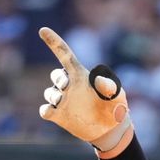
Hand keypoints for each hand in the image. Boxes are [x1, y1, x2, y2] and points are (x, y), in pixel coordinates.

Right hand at [38, 27, 131, 151]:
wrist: (111, 129)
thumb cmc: (115, 107)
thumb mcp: (116, 95)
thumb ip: (109, 86)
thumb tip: (98, 79)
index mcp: (81, 76)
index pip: (65, 55)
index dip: (54, 42)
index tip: (43, 30)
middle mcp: (70, 86)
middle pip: (56, 75)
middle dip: (58, 78)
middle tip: (67, 85)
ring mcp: (63, 101)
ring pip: (50, 93)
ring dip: (54, 96)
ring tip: (64, 101)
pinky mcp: (59, 115)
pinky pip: (45, 111)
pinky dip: (46, 110)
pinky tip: (52, 112)